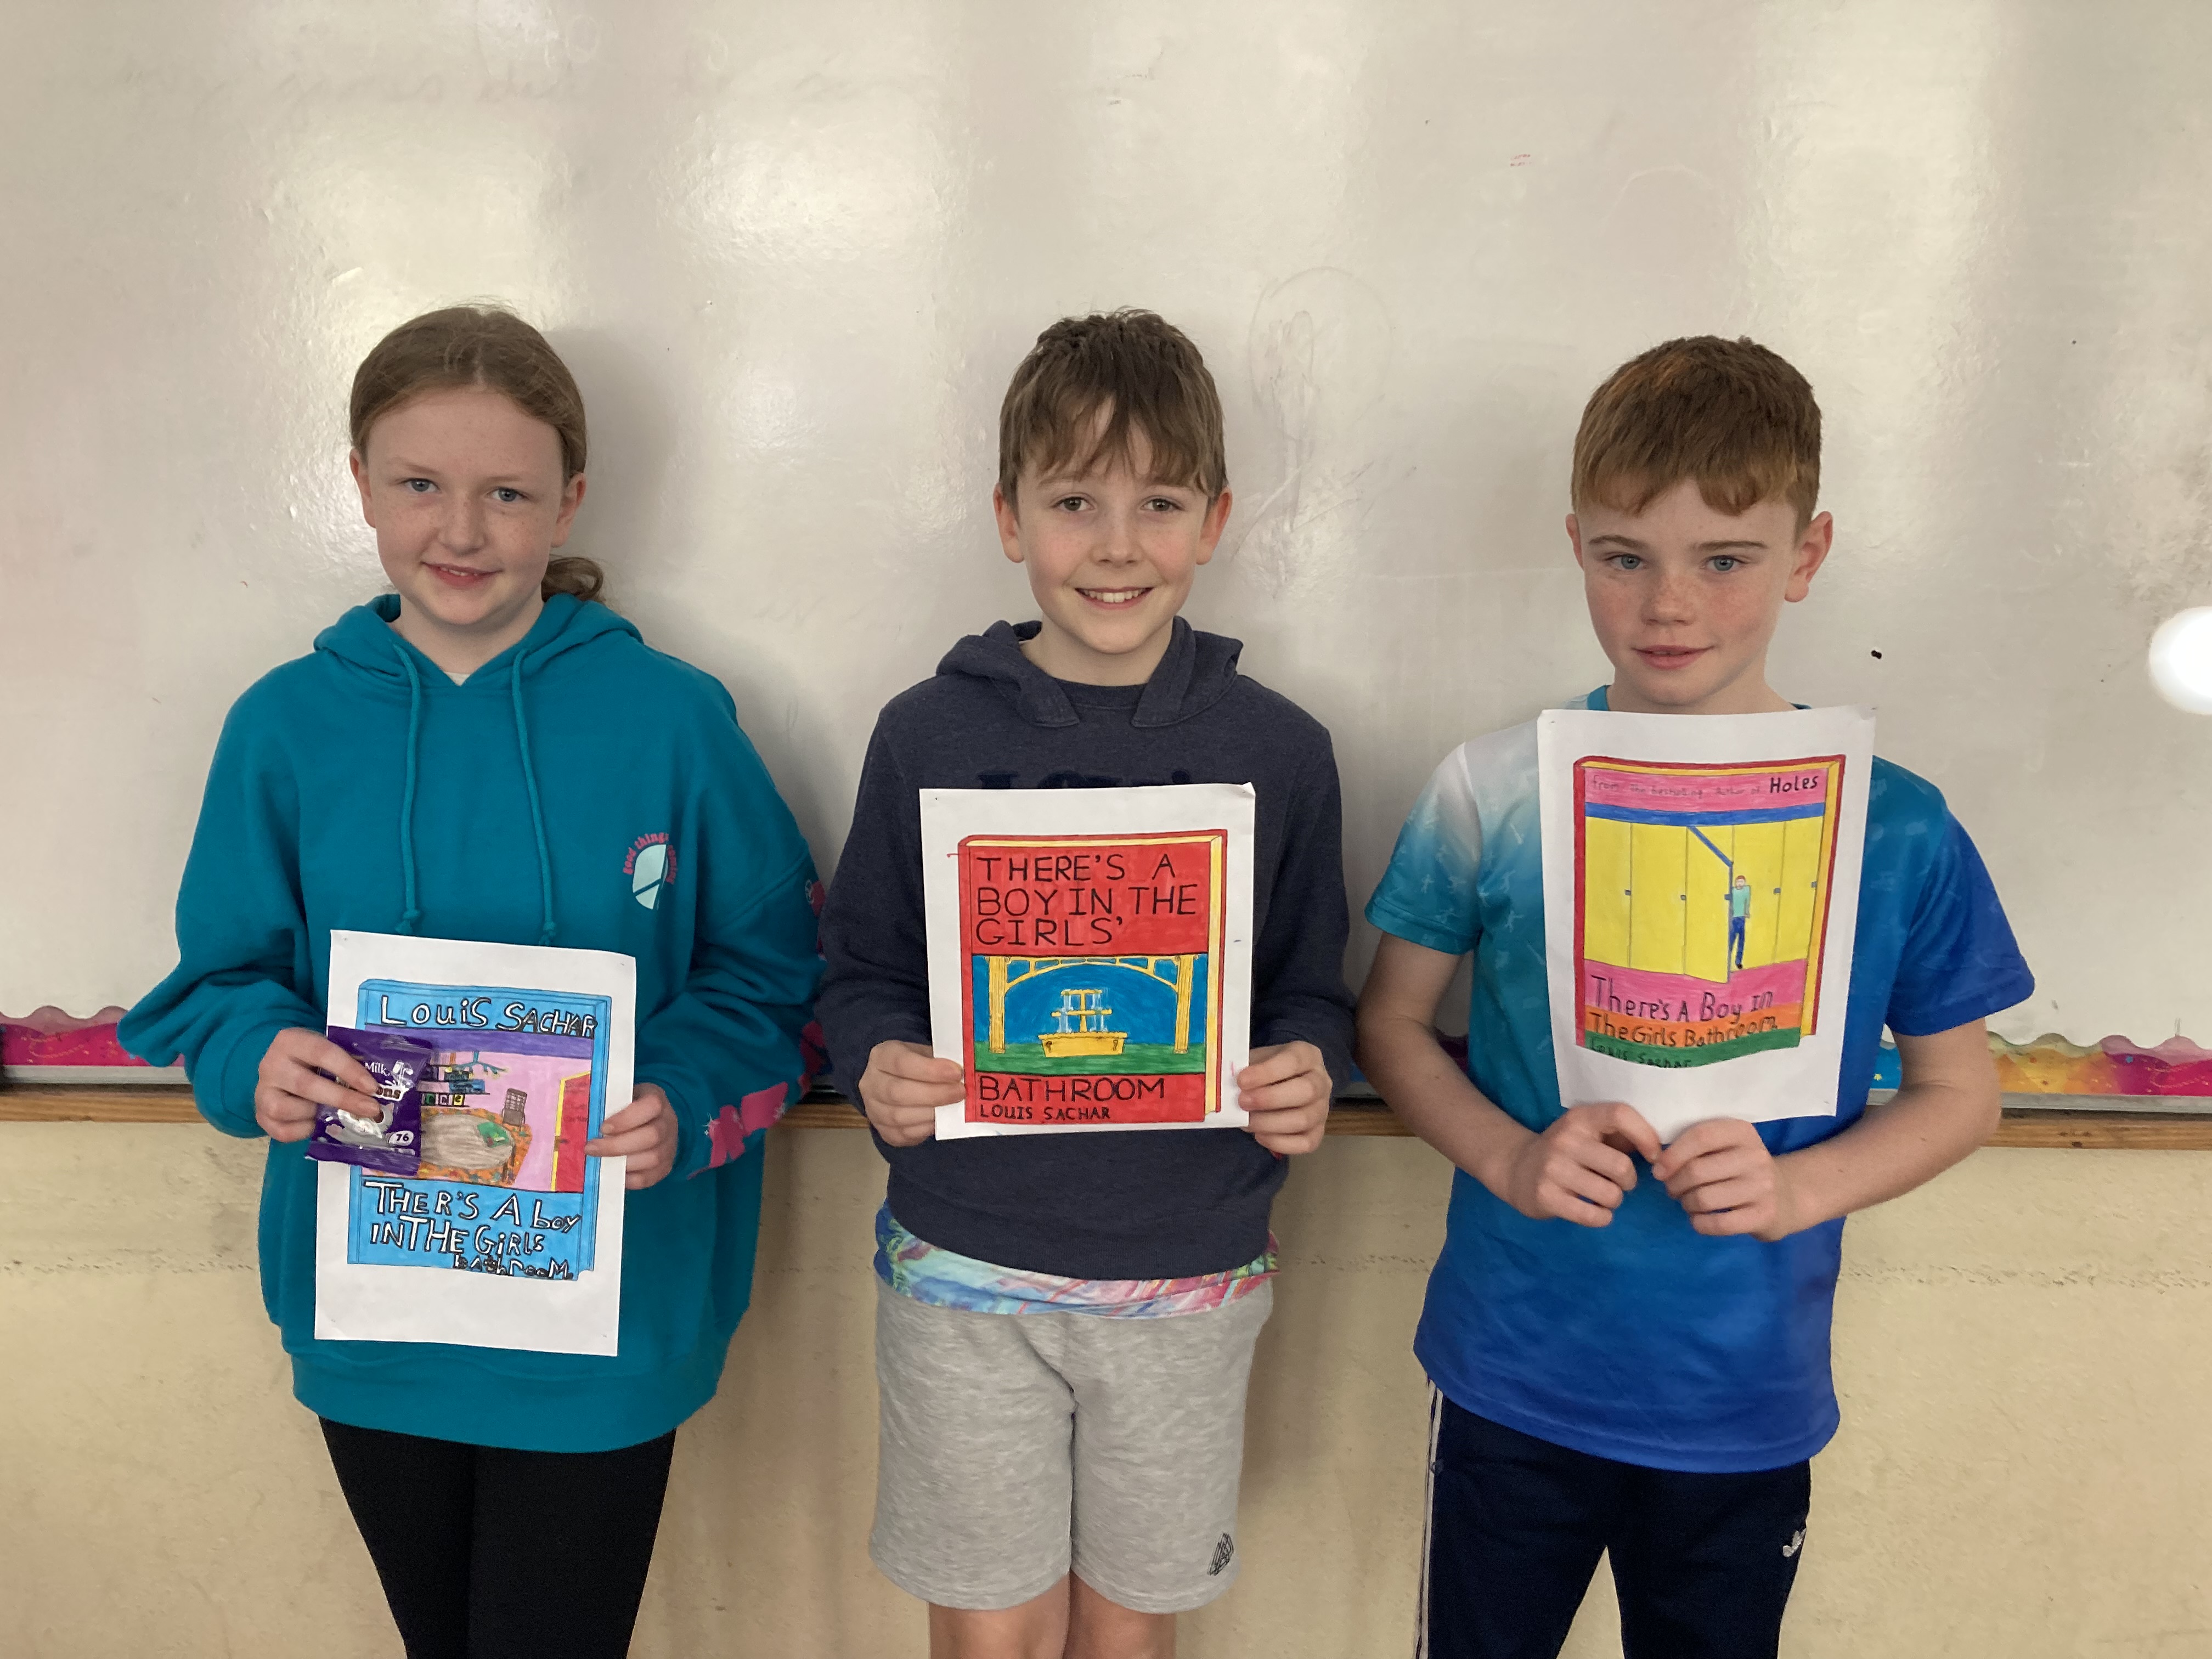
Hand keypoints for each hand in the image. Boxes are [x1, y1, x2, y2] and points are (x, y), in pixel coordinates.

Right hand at [256, 1027, 377, 1143]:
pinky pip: (280, 1131)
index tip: (372, 1087)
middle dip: (343, 1099)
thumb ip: (348, 1061)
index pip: (322, 1052)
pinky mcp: (259, 1114)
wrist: (280, 1066)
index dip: (349, 1070)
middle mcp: (271, 1064)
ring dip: (316, 1115)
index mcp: (291, 1041)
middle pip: (306, 1085)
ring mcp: (262, 1090)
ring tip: (334, 1114)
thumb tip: (380, 1087)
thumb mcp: (327, 1048)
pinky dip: (303, 1131)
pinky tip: (316, 1124)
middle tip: (371, 1109)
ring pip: (286, 1109)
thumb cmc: (313, 1058)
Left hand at [587, 1084, 677, 1188]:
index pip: (651, 1106)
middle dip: (617, 1146)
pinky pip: (649, 1178)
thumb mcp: (622, 1097)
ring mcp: (670, 1146)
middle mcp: (669, 1122)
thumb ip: (607, 1104)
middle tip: (590, 1148)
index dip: (627, 1119)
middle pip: (652, 1136)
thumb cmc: (629, 1107)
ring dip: (622, 1163)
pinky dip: (628, 1179)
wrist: (653, 1120)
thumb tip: (580, 1116)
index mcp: (657, 1099)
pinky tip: (611, 1173)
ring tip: (599, 1161)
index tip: (602, 1128)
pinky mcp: (665, 1167)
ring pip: (652, 1159)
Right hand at [859, 1041, 961, 1146]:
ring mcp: (873, 1110)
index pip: (902, 1063)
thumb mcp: (923, 1053)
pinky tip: (940, 1121)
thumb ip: (938, 1061)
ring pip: (899, 1117)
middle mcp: (871, 1083)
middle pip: (898, 1092)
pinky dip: (924, 1129)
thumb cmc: (914, 1065)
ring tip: (953, 1107)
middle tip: (960, 1092)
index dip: (930, 1070)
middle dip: (934, 1094)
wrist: (892, 1081)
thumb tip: (964, 1073)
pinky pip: (902, 1135)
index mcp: (881, 1057)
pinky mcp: (882, 1131)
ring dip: (931, 1113)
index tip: (956, 1072)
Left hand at [1239, 1042, 1331, 1154]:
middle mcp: (1322, 1081)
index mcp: (1308, 1056)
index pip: (1293, 1061)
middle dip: (1270, 1099)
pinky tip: (1259, 1135)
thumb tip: (1229, 1085)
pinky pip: (1305, 1143)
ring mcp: (1322, 1109)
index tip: (1241, 1080)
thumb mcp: (1258, 1059)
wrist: (1284, 1082)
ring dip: (1270, 1123)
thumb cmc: (1269, 1069)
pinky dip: (1280, 1143)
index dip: (1266, 1072)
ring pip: (1304, 1120)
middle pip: (1306, 1091)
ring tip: (1246, 1121)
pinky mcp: (1317, 1132)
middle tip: (1242, 1102)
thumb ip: (1247, 1068)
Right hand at [1488, 1102, 1661, 1227]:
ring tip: (1601, 1196)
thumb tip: (1664, 1151)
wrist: (1517, 1168)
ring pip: (1610, 1195)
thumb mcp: (1588, 1133)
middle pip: (1621, 1166)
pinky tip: (1594, 1211)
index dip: (1646, 1136)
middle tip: (1618, 1183)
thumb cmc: (1567, 1152)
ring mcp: (1553, 1168)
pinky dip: (1602, 1217)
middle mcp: (1565, 1139)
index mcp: (1580, 1118)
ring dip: (1614, 1201)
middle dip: (1628, 1181)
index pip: (1620, 1114)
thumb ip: (1621, 1135)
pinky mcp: (1546, 1196)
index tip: (1654, 1156)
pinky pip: (1594, 1215)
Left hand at [1652, 1118, 1802, 1240]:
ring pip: (1704, 1198)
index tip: (1658, 1170)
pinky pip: (1719, 1223)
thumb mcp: (1725, 1147)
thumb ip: (1695, 1145)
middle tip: (1672, 1189)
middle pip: (1697, 1170)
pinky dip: (1700, 1223)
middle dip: (1674, 1184)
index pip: (1700, 1136)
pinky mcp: (1764, 1215)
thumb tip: (1657, 1162)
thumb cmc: (1740, 1168)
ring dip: (1686, 1204)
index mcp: (1742, 1132)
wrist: (1785, 1196)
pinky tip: (1699, 1219)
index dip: (1672, 1155)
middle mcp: (1755, 1156)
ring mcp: (1763, 1186)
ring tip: (1687, 1202)